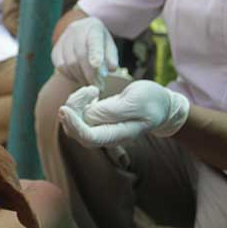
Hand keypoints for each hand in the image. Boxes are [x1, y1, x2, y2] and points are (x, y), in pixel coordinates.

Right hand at [51, 17, 117, 87]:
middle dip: (89, 74)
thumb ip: (111, 58)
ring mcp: (64, 39)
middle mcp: (76, 30)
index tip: (99, 70)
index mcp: (94, 28)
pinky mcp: (55, 49)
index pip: (94, 42)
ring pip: (69, 62)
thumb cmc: (100, 43)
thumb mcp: (110, 47)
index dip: (95, 55)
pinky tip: (78, 77)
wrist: (83, 32)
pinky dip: (69, 75)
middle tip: (97, 87)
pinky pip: (60, 66)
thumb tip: (111, 69)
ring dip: (80, 76)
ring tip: (89, 83)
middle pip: (80, 55)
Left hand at [58, 80, 189, 147]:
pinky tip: (91, 93)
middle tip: (90, 90)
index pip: (87, 137)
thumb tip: (89, 115)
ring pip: (74, 122)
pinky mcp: (96, 122)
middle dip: (74, 107)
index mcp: (118, 135)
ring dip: (76, 104)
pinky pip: (78, 116)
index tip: (65, 108)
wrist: (161, 106)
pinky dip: (79, 103)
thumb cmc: (152, 102)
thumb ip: (113, 110)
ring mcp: (100, 130)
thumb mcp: (137, 101)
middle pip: (76, 130)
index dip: (73, 124)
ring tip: (92, 90)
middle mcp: (106, 136)